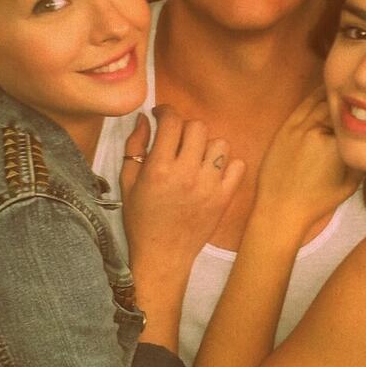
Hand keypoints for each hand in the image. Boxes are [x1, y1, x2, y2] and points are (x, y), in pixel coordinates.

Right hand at [120, 108, 243, 347]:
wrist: (163, 255)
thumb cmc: (141, 219)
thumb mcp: (128, 182)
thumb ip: (134, 147)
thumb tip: (144, 119)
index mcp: (159, 168)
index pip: (171, 122)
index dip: (166, 111)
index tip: (161, 115)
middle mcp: (186, 173)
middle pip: (197, 127)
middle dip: (185, 128)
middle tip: (178, 140)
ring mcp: (209, 186)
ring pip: (219, 144)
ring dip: (207, 146)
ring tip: (196, 157)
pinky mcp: (224, 198)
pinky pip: (237, 166)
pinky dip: (227, 165)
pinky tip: (213, 172)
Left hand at [255, 88, 360, 229]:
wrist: (281, 209)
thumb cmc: (317, 201)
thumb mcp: (351, 184)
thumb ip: (361, 158)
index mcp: (337, 146)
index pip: (356, 118)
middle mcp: (317, 132)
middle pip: (339, 106)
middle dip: (351, 100)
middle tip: (362, 92)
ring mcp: (299, 128)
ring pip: (321, 102)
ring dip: (334, 94)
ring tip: (347, 87)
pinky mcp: (286, 129)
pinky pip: (303, 105)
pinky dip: (315, 96)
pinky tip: (324, 90)